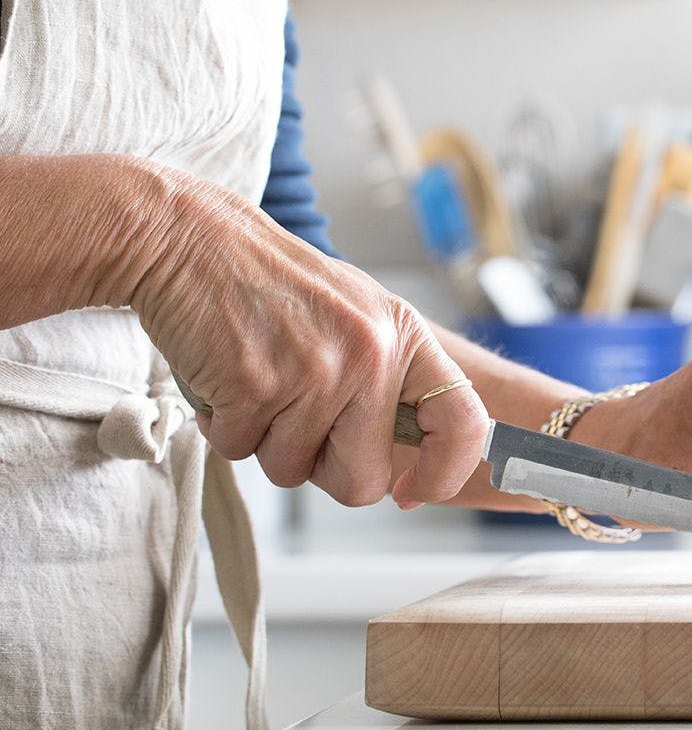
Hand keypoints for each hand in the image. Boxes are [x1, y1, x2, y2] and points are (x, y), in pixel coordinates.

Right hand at [126, 158, 488, 506]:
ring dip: (264, 441)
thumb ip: (387, 380)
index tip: (411, 490)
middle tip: (295, 423)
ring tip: (257, 382)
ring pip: (291, 470)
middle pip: (363, 480)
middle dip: (323, 470)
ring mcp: (314, 372)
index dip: (443, 472)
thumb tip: (404, 465)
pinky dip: (223, 427)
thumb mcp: (357, 316)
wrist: (191, 240)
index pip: (462, 422)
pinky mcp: (254, 386)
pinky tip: (224, 379)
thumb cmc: (272, 285)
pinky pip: (238, 451)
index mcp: (404, 337)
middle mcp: (370, 355)